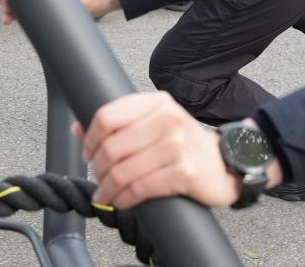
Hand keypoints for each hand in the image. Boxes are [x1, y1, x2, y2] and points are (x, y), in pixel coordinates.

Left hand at [76, 92, 241, 209]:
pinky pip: (140, 189)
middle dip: (98, 168)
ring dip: (107, 188)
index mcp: (156, 103)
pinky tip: (121, 202)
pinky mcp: (184, 172)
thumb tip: (77, 129)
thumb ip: (120, 123)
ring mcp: (177, 145)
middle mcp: (167, 119)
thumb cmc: (186, 144)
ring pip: (123, 171)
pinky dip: (124, 199)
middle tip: (98, 177)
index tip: (87, 152)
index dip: (90, 138)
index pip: (108, 116)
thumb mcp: (156, 123)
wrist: (226, 163)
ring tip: (105, 194)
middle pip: (112, 146)